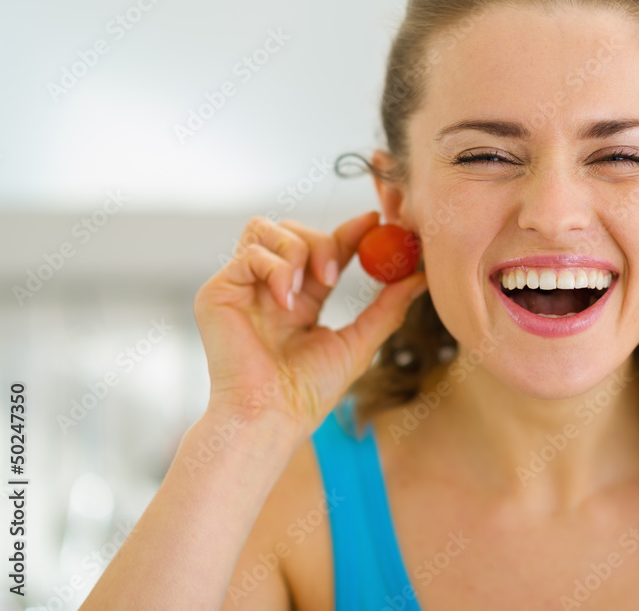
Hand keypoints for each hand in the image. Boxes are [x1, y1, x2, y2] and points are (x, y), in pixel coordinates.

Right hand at [192, 211, 427, 446]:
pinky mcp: (218, 291)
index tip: (374, 221)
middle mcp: (269, 288)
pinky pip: (249, 253)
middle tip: (335, 276)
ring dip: (297, 250)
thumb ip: (387, 308)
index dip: (347, 231)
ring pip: (266, 229)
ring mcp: (242, 287)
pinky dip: (275, 268)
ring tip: (307, 290)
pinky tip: (285, 300)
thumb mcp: (358, 343)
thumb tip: (420, 278)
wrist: (271, 417)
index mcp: (300, 300)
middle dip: (322, 241)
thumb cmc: (309, 393)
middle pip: (294, 230)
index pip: (324, 250)